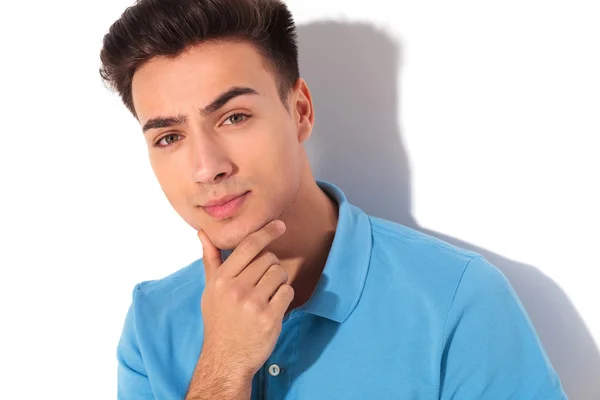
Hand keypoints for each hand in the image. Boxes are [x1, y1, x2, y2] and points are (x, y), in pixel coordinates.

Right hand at [196, 220, 294, 379]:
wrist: (226, 359)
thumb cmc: (219, 321)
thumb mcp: (210, 290)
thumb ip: (211, 260)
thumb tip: (203, 233)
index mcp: (222, 279)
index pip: (248, 246)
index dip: (266, 232)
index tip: (280, 225)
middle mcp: (237, 289)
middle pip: (268, 259)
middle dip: (270, 267)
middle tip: (262, 283)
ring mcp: (254, 303)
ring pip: (280, 273)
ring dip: (278, 282)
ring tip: (267, 296)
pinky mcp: (270, 317)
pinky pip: (287, 292)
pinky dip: (284, 297)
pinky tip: (273, 307)